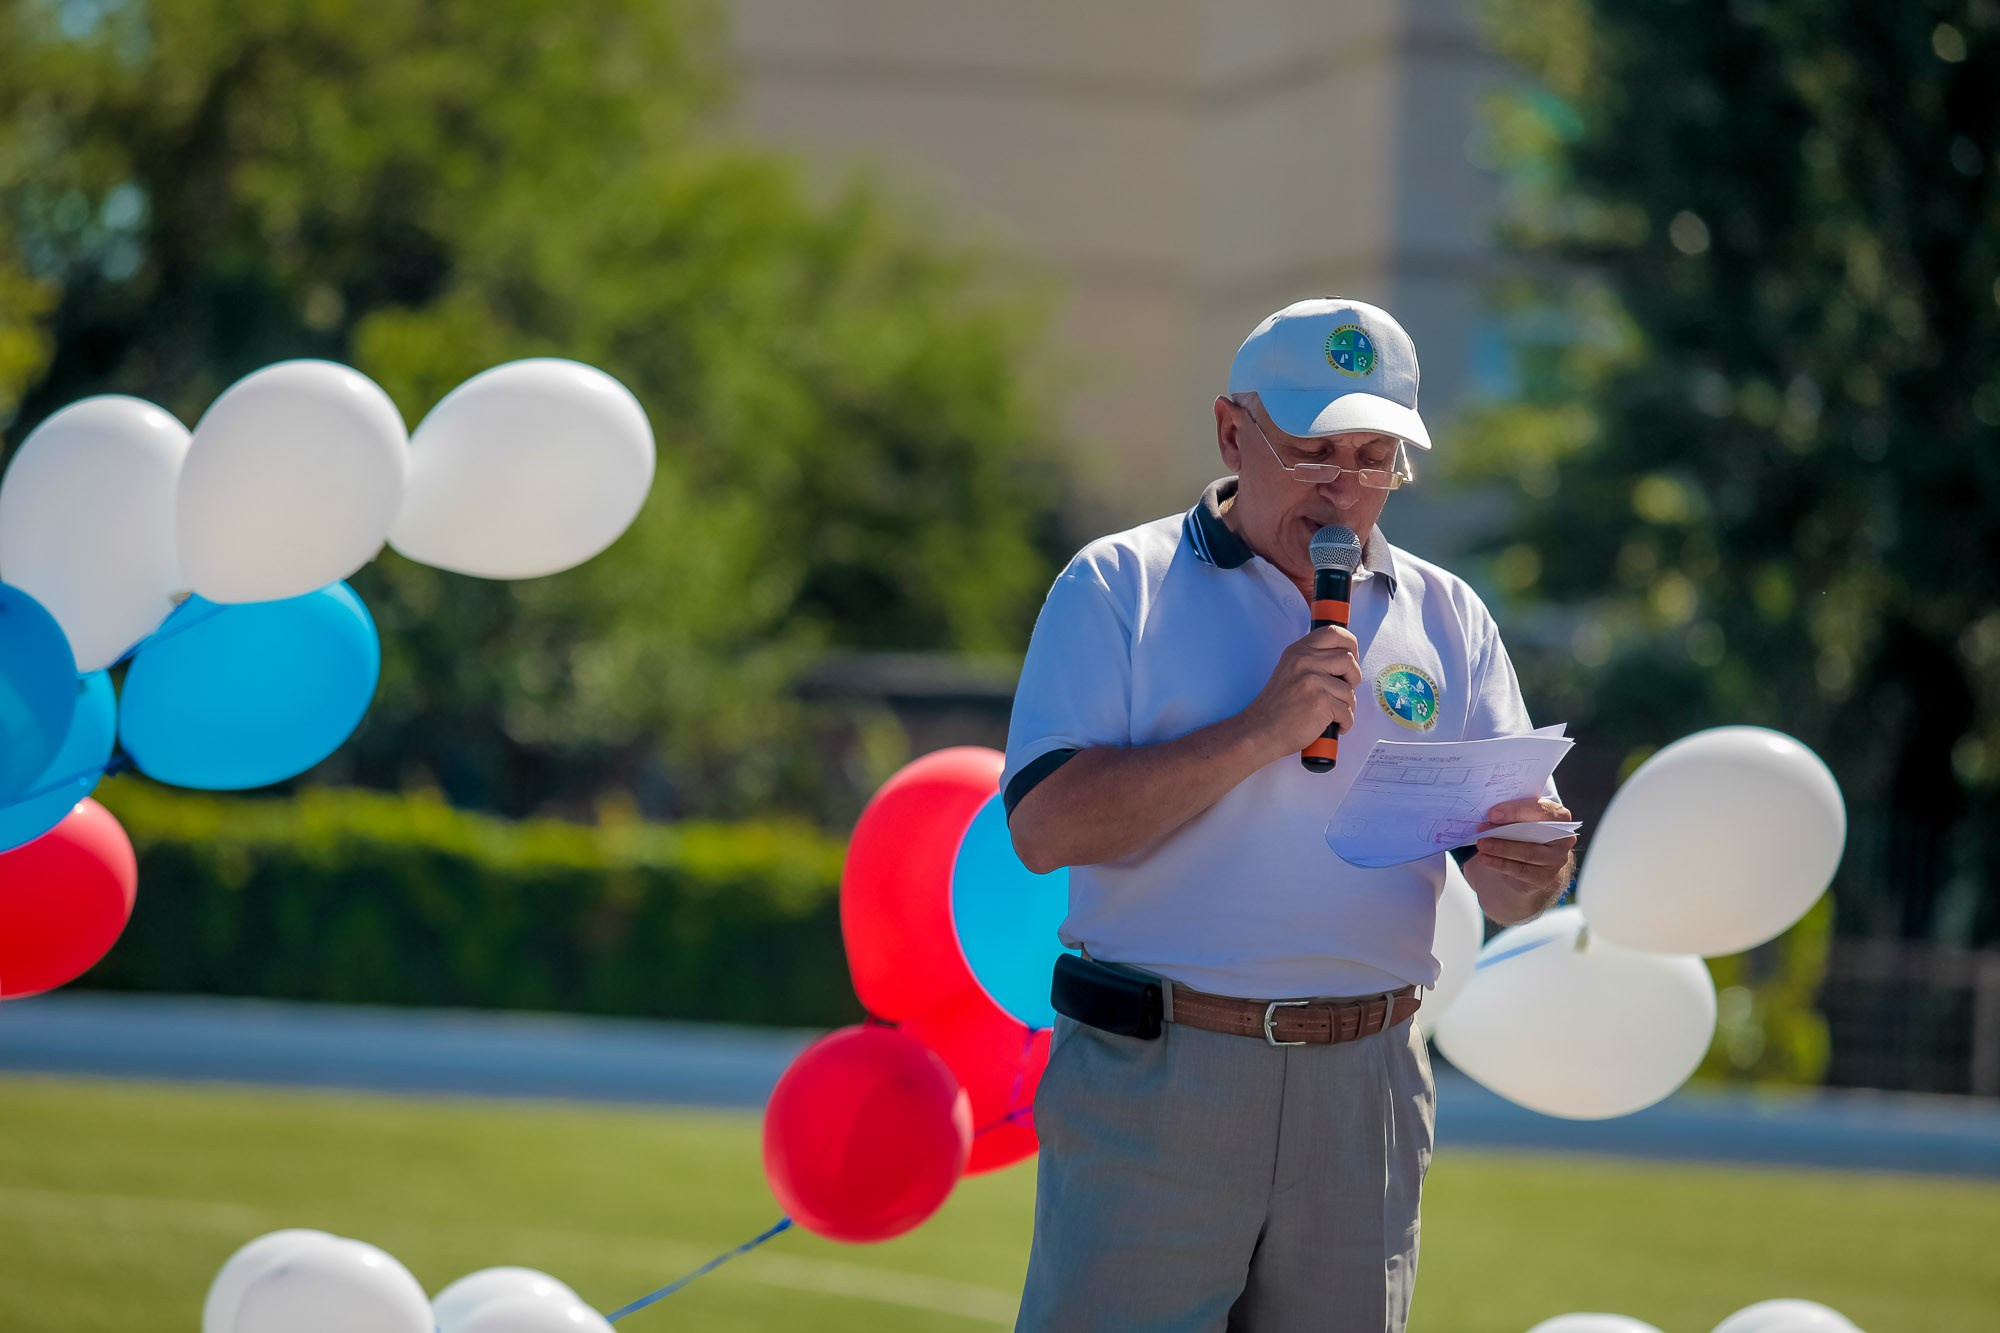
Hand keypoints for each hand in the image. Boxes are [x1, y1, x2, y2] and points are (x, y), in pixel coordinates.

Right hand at [1240, 624, 1361, 757]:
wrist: (1260, 731)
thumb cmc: (1278, 708)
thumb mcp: (1290, 670)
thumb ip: (1312, 661)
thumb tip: (1346, 660)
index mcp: (1298, 651)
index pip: (1333, 632)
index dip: (1349, 643)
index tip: (1351, 657)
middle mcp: (1305, 662)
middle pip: (1348, 659)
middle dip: (1353, 677)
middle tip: (1343, 690)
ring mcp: (1313, 681)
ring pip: (1350, 689)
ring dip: (1347, 705)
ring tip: (1334, 713)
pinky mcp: (1320, 702)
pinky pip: (1347, 710)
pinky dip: (1345, 722)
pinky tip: (1334, 725)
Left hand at [1462, 797, 1577, 924]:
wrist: (1529, 862)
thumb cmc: (1524, 832)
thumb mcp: (1520, 818)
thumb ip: (1512, 814)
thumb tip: (1491, 814)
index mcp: (1559, 817)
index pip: (1542, 810)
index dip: (1517, 810)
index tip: (1493, 813)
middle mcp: (1563, 839)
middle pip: (1535, 832)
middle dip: (1505, 829)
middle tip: (1482, 828)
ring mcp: (1556, 860)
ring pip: (1528, 853)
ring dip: (1501, 848)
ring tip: (1481, 843)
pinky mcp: (1544, 877)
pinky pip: (1520, 870)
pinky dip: (1499, 863)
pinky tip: (1484, 858)